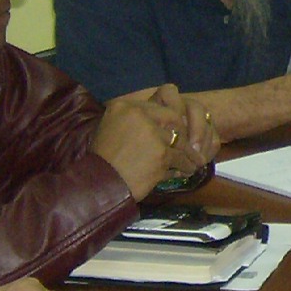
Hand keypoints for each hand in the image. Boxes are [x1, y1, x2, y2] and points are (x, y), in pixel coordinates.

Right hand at [91, 85, 206, 197]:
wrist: (99, 184)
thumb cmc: (102, 160)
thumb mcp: (110, 129)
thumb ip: (132, 122)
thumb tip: (156, 123)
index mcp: (125, 106)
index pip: (156, 107)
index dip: (167, 120)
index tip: (172, 130)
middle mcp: (140, 115)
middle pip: (173, 119)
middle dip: (183, 132)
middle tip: (187, 144)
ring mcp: (153, 134)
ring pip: (179, 140)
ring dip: (186, 152)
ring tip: (191, 161)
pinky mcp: (162, 154)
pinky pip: (181, 158)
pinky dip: (185, 165)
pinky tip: (187, 170)